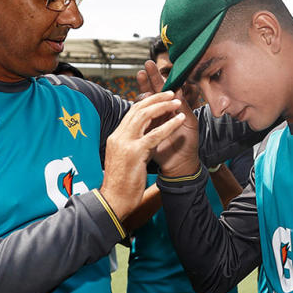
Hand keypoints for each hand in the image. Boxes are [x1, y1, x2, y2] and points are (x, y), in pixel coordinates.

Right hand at [100, 91, 185, 219]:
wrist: (113, 200)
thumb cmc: (120, 183)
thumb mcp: (122, 159)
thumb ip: (131, 146)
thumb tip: (142, 139)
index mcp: (115, 137)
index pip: (131, 113)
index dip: (146, 102)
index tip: (159, 97)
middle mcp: (118, 136)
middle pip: (137, 109)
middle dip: (155, 98)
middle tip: (170, 92)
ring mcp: (125, 143)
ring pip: (145, 116)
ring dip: (163, 106)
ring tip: (177, 101)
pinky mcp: (135, 152)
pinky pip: (155, 134)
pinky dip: (169, 125)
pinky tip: (179, 119)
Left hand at [137, 60, 200, 176]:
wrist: (177, 165)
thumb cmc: (161, 150)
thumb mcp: (147, 135)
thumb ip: (143, 122)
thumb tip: (133, 108)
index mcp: (157, 114)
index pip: (150, 96)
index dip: (145, 84)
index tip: (138, 72)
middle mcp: (170, 111)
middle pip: (162, 91)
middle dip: (155, 77)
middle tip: (149, 64)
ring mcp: (181, 114)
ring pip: (176, 95)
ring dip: (169, 84)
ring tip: (164, 73)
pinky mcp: (191, 121)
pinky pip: (187, 107)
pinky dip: (182, 99)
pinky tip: (177, 89)